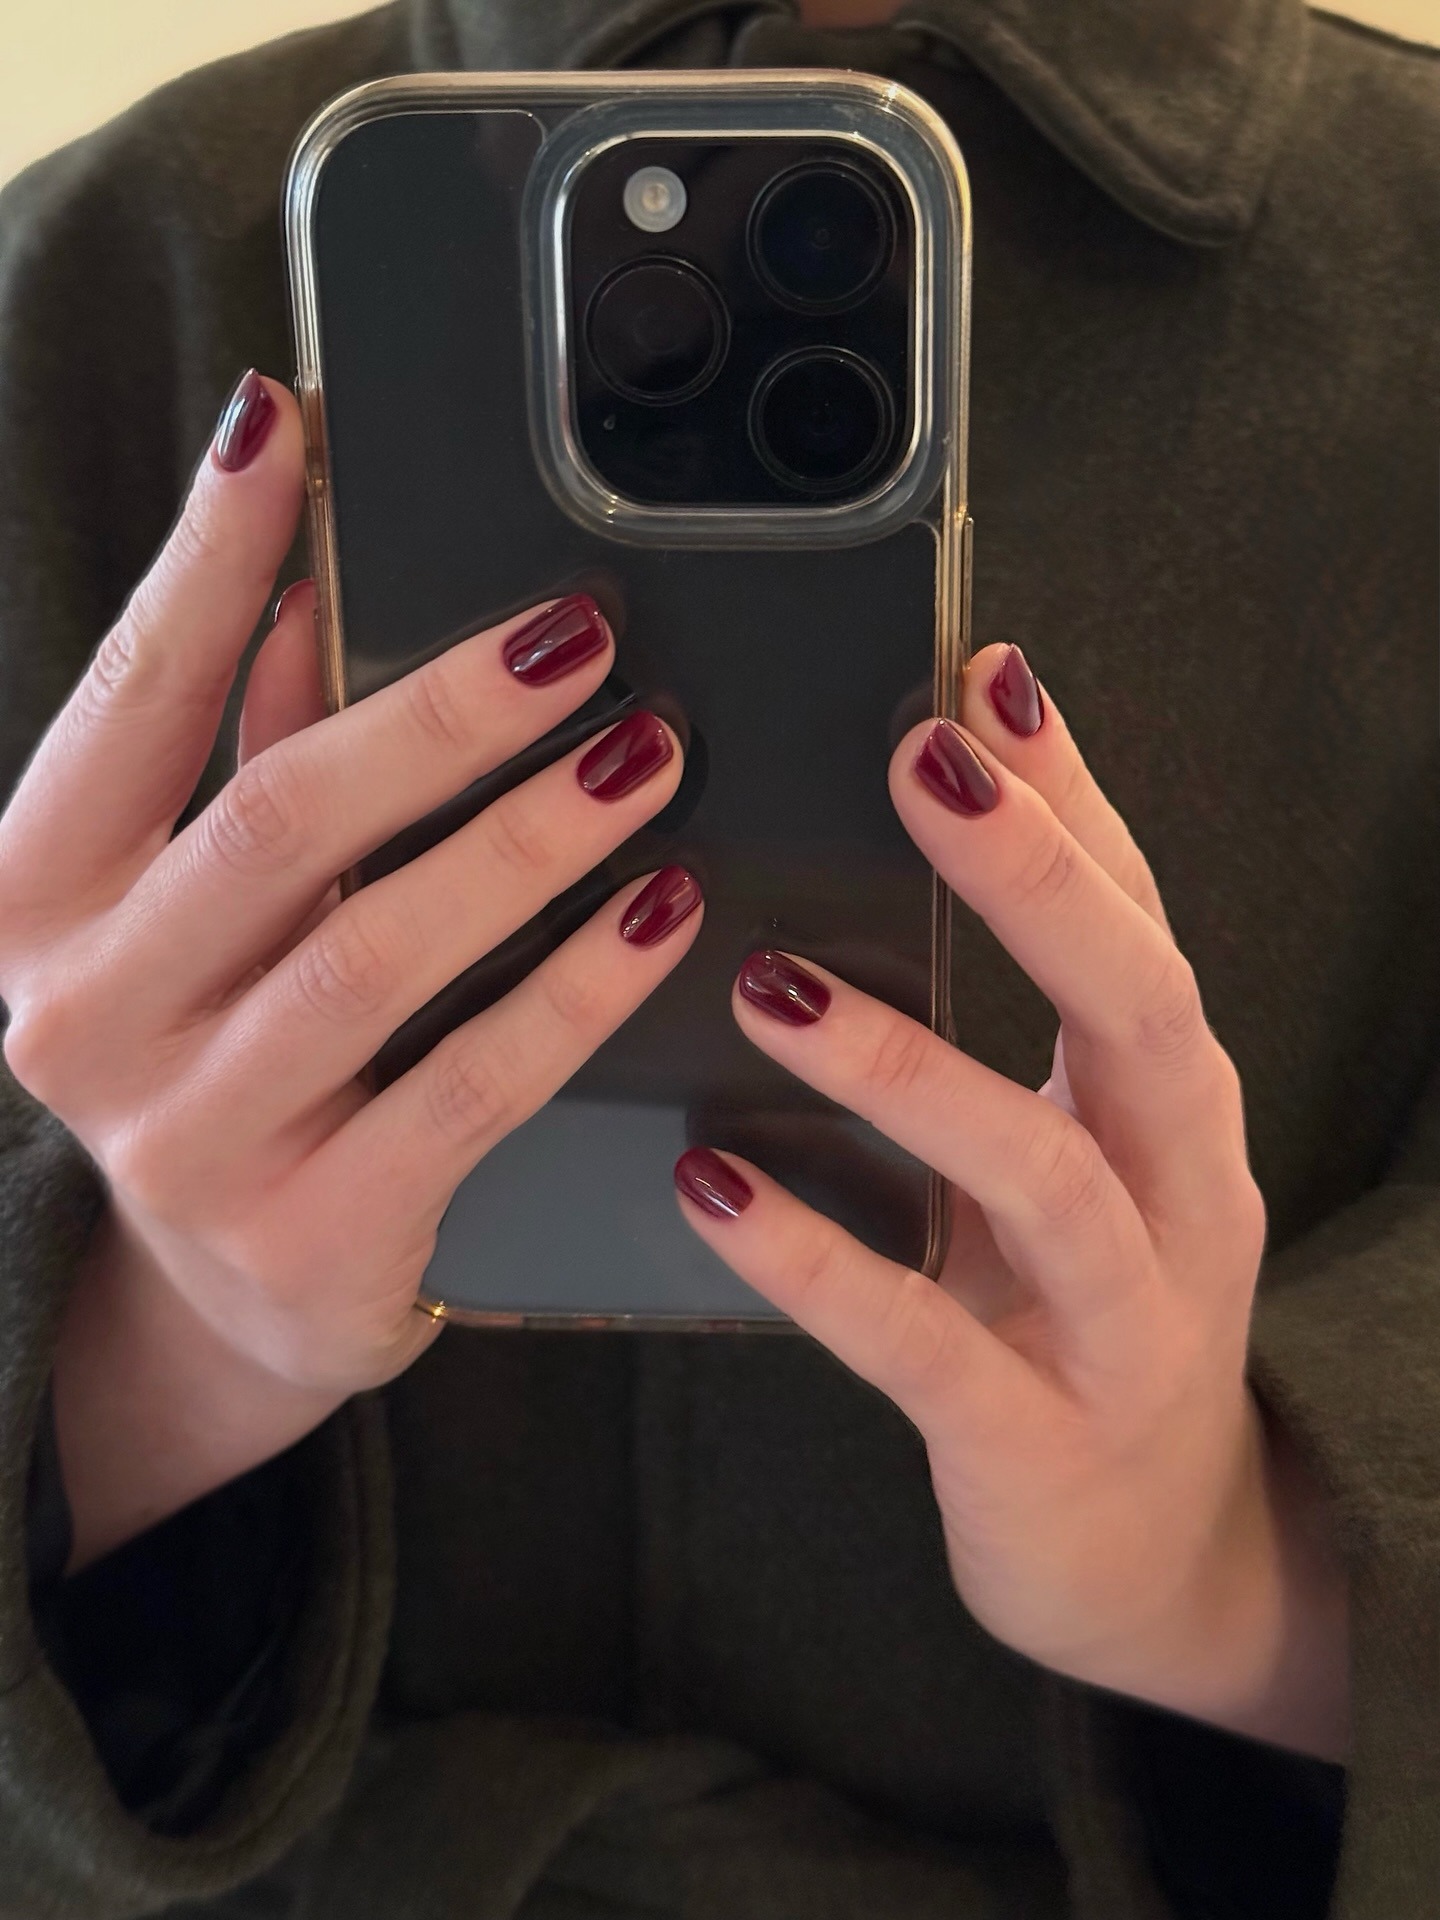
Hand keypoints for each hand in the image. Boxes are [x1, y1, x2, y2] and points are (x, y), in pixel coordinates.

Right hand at [0, 373, 699, 1565]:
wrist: (228, 1296)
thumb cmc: (227, 1050)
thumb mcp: (206, 906)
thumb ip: (251, 749)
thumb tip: (321, 571)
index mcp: (38, 901)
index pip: (127, 698)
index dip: (209, 557)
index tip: (288, 425)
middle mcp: (81, 1016)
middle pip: (277, 822)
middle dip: (442, 714)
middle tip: (580, 637)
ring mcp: (188, 1141)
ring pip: (377, 951)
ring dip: (528, 840)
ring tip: (648, 756)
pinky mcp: (310, 1234)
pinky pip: (472, 1087)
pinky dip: (576, 988)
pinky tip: (661, 914)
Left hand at [675, 645, 1349, 1760]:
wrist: (1142, 1556)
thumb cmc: (1073, 1310)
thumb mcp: (1065, 1154)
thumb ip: (1002, 1028)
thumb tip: (901, 857)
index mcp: (1171, 1109)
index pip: (1138, 922)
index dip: (1072, 799)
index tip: (983, 675)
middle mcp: (1179, 1198)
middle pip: (1138, 1013)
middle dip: (1037, 879)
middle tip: (920, 758)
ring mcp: (1121, 1329)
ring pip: (1042, 1176)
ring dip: (910, 1067)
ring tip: (769, 980)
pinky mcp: (1035, 1439)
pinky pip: (923, 1344)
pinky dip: (821, 1260)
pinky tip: (712, 1189)